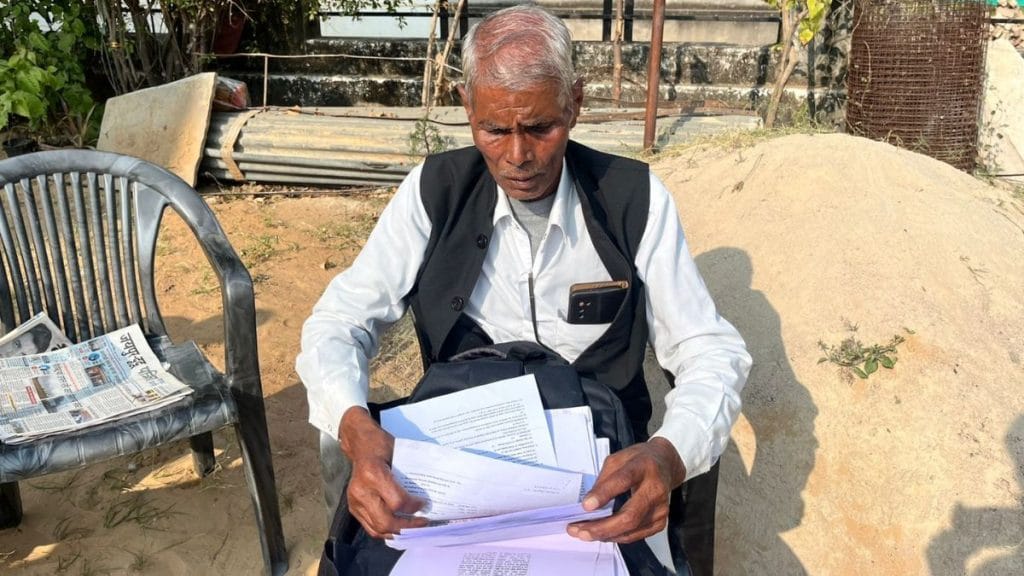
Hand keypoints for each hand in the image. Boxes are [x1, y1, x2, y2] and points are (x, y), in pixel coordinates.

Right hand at [339, 407, 427, 538]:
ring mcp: (354, 501)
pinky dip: (386, 530)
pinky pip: (370, 527)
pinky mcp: (353, 507)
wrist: (360, 443)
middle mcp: (361, 490)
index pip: (397, 502)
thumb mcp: (399, 453)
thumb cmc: (381, 445)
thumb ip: (410, 476)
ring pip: (377, 529)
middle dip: (408, 526)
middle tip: (423, 522)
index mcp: (373, 474)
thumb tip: (427, 496)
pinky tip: (399, 527)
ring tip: (413, 528)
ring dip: (398, 532)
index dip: (414, 507)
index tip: (425, 504)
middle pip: (386, 521)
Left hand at [567, 437, 685, 542]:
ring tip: (583, 533)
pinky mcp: (660, 521)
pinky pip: (635, 535)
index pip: (623, 481)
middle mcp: (655, 489)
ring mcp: (660, 508)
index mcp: (643, 467)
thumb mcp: (617, 459)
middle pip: (629, 516)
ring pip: (631, 530)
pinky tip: (601, 534)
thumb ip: (604, 480)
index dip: (604, 494)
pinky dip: (616, 537)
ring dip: (605, 535)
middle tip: (579, 531)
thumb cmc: (638, 460)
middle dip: (601, 527)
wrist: (665, 464)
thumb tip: (588, 505)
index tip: (586, 506)